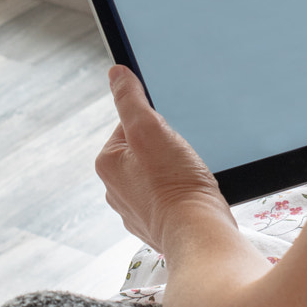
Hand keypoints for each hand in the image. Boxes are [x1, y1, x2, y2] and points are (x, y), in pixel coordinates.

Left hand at [95, 66, 235, 251]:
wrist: (198, 233)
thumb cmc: (175, 183)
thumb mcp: (150, 128)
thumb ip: (130, 99)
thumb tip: (116, 73)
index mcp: (108, 164)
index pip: (130, 124)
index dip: (156, 122)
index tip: (172, 134)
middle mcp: (115, 189)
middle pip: (145, 149)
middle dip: (167, 148)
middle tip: (184, 156)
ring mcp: (136, 210)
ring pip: (158, 174)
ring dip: (175, 171)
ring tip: (190, 176)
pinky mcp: (157, 224)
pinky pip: (168, 197)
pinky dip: (181, 193)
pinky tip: (193, 194)